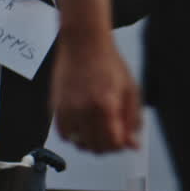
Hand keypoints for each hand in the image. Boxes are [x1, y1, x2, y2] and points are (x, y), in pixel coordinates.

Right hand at [52, 38, 140, 152]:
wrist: (84, 43)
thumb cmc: (108, 62)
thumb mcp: (130, 90)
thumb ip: (133, 120)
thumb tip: (133, 144)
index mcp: (107, 106)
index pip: (113, 144)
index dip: (120, 145)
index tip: (123, 139)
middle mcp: (85, 110)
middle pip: (96, 147)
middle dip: (107, 145)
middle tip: (111, 134)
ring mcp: (68, 109)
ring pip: (79, 143)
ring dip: (90, 142)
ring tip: (97, 128)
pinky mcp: (56, 107)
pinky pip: (64, 135)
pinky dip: (74, 135)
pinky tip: (82, 125)